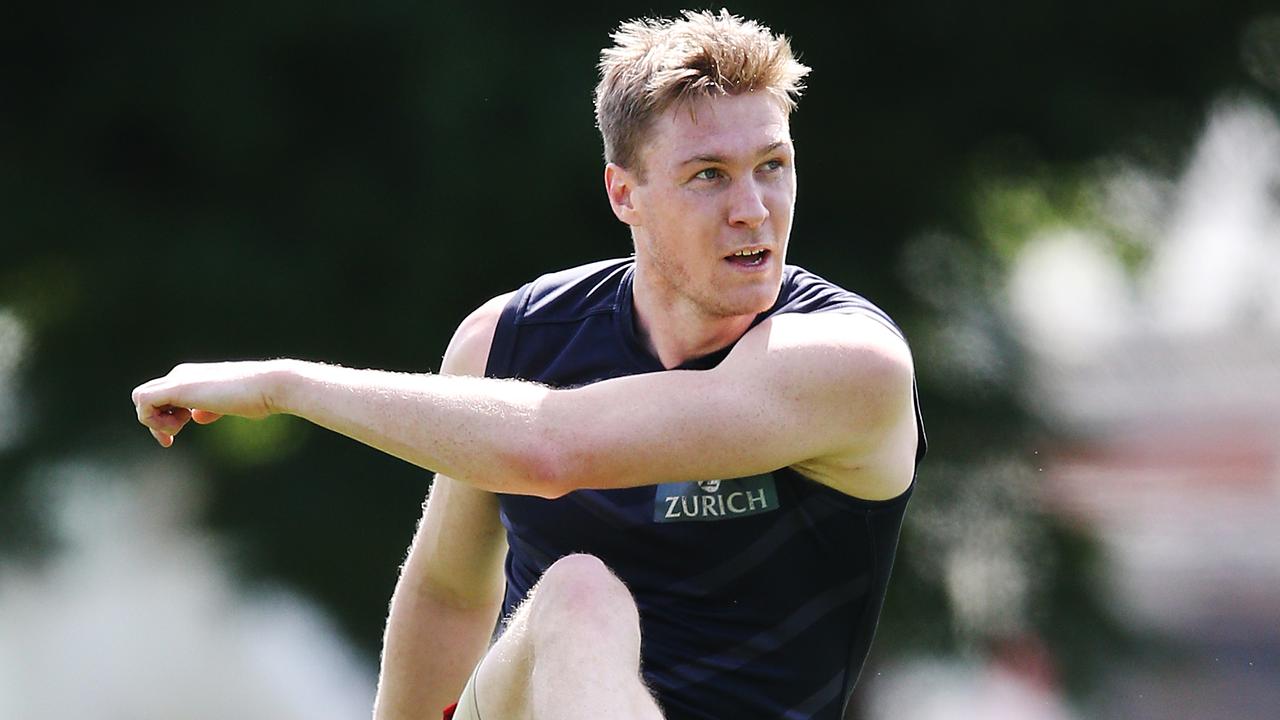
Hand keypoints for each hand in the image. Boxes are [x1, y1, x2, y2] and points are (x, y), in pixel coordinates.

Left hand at [131, 360, 286, 446]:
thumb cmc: (259, 397)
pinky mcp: (178, 388)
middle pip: (145, 396)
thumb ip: (211, 410)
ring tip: (176, 432)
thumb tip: (198, 417)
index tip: (176, 435)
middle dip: (154, 422)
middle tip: (170, 440)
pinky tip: (176, 429)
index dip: (162, 418)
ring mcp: (179, 379)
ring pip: (140, 398)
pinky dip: (153, 421)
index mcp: (193, 378)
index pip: (160, 395)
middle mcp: (182, 375)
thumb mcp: (232, 406)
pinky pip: (144, 403)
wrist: (270, 386)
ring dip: (153, 422)